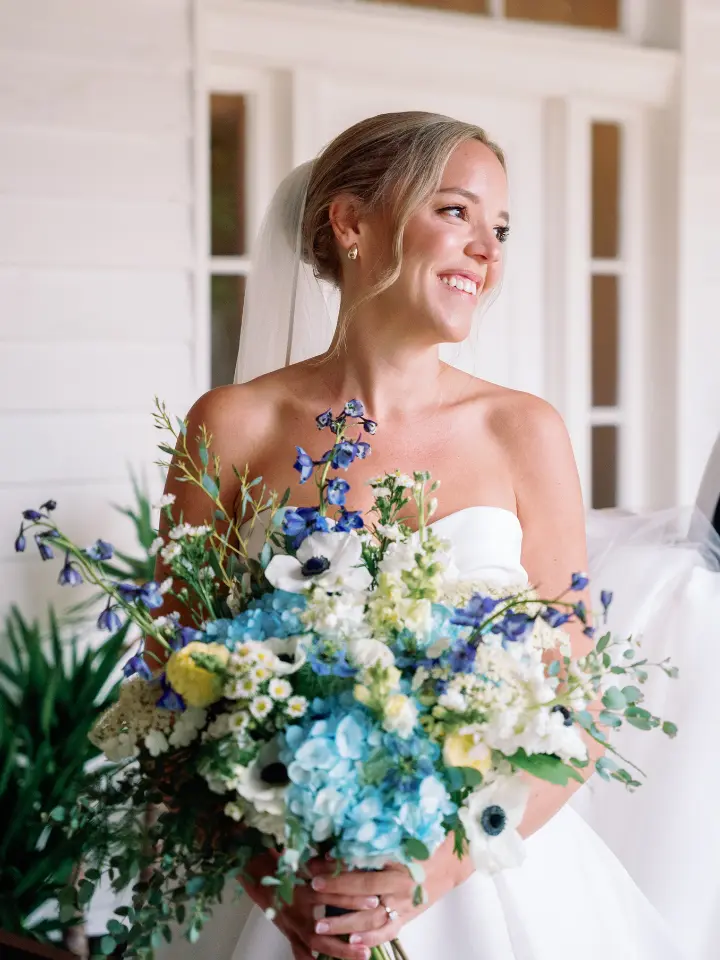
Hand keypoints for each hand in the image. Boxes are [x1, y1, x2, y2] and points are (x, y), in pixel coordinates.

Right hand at [242, 852, 381, 959]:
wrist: (258, 873)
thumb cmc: (285, 862)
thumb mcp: (304, 859)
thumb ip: (325, 863)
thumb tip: (352, 859)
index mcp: (300, 889)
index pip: (329, 895)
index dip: (350, 898)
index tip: (373, 901)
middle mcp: (294, 911)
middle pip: (321, 931)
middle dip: (344, 941)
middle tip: (366, 948)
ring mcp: (290, 925)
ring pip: (314, 944)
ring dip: (337, 952)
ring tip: (361, 955)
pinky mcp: (287, 931)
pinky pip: (299, 950)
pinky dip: (312, 959)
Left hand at [305, 837, 472, 954]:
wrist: (451, 862)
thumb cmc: (426, 842)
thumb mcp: (404, 834)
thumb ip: (379, 836)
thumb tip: (347, 831)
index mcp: (399, 861)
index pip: (363, 864)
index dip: (339, 865)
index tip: (317, 862)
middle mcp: (401, 885)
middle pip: (363, 891)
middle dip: (335, 891)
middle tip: (311, 890)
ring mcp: (404, 904)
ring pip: (371, 918)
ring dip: (344, 923)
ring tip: (320, 926)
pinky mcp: (407, 917)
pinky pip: (388, 932)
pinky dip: (370, 939)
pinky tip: (351, 942)